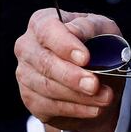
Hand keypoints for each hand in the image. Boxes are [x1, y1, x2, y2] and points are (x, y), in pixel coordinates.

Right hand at [15, 8, 122, 131]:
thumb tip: (75, 32)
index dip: (65, 44)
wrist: (95, 80)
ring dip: (79, 96)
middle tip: (95, 85)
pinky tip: (93, 108)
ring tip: (104, 98)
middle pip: (45, 62)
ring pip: (48, 87)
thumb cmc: (96, 47)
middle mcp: (27, 46)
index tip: (85, 58)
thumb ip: (89, 28)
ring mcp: (25, 74)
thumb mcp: (101, 30)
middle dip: (72, 76)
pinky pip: (50, 107)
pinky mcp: (30, 99)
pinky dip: (75, 109)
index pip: (47, 30)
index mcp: (42, 22)